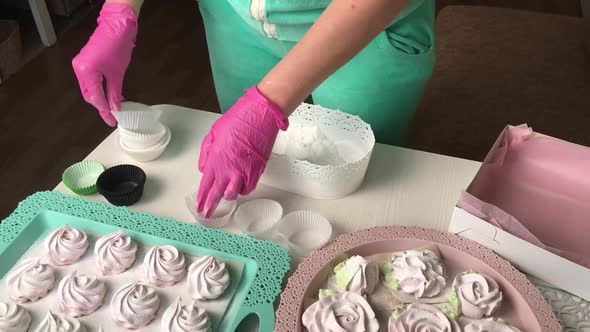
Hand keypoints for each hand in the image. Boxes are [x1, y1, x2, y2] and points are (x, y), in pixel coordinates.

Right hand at [72, 2, 137, 125]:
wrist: (117, 26)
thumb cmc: (118, 48)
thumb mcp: (118, 74)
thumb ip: (115, 93)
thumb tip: (116, 109)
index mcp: (86, 72)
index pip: (95, 98)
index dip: (104, 111)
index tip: (112, 121)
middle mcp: (78, 69)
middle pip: (89, 94)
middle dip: (101, 105)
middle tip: (113, 115)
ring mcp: (79, 64)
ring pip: (89, 88)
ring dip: (100, 97)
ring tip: (114, 106)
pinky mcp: (84, 61)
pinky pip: (90, 80)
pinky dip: (99, 88)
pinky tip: (110, 94)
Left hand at [197, 86, 288, 217]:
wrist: (259, 116)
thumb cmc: (236, 120)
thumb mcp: (213, 134)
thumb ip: (207, 153)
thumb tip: (203, 168)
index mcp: (215, 159)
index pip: (206, 184)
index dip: (202, 198)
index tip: (199, 207)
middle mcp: (228, 169)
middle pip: (218, 194)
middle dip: (211, 206)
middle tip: (207, 214)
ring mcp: (243, 172)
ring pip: (233, 194)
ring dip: (228, 195)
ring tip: (226, 194)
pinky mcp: (257, 171)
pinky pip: (248, 188)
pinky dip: (243, 190)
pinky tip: (241, 187)